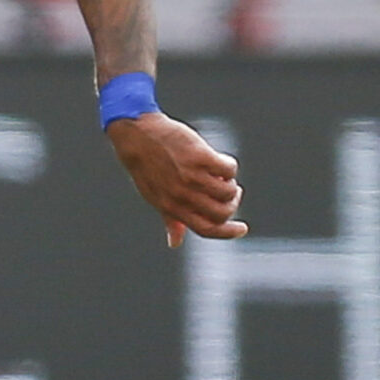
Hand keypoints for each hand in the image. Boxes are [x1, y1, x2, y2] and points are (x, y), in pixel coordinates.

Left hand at [106, 113, 245, 247]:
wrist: (137, 136)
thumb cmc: (148, 167)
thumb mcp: (155, 196)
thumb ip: (170, 219)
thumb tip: (175, 243)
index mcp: (172, 208)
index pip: (206, 229)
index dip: (227, 233)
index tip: (242, 228)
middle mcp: (182, 195)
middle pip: (221, 213)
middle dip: (232, 205)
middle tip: (230, 192)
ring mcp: (191, 176)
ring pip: (228, 191)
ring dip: (231, 185)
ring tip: (223, 176)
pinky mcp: (200, 156)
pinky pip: (228, 169)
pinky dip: (229, 166)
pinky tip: (220, 161)